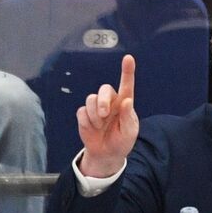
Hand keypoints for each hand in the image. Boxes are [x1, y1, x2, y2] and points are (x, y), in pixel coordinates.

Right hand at [76, 53, 137, 177]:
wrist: (106, 154)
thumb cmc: (121, 142)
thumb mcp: (129, 132)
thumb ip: (127, 117)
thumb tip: (127, 100)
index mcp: (124, 104)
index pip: (126, 85)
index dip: (127, 71)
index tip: (128, 58)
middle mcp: (110, 102)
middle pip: (104, 89)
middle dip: (102, 101)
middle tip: (104, 114)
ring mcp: (96, 108)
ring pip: (91, 99)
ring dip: (95, 115)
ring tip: (100, 126)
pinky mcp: (84, 114)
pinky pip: (82, 111)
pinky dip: (87, 122)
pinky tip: (93, 129)